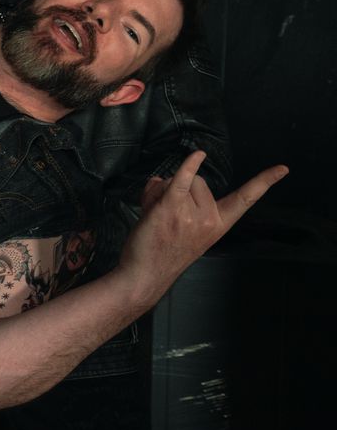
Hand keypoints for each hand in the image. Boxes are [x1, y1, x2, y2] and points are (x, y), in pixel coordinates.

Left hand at [122, 151, 286, 303]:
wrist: (145, 273)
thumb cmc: (162, 251)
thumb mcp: (186, 230)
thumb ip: (182, 204)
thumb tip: (162, 179)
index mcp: (219, 225)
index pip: (245, 200)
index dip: (264, 182)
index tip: (283, 168)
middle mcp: (210, 219)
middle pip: (199, 181)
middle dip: (179, 189)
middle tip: (164, 212)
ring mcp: (192, 215)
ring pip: (180, 180)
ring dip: (162, 188)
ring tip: (153, 211)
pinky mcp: (172, 209)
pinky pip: (182, 180)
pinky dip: (189, 165)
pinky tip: (198, 156)